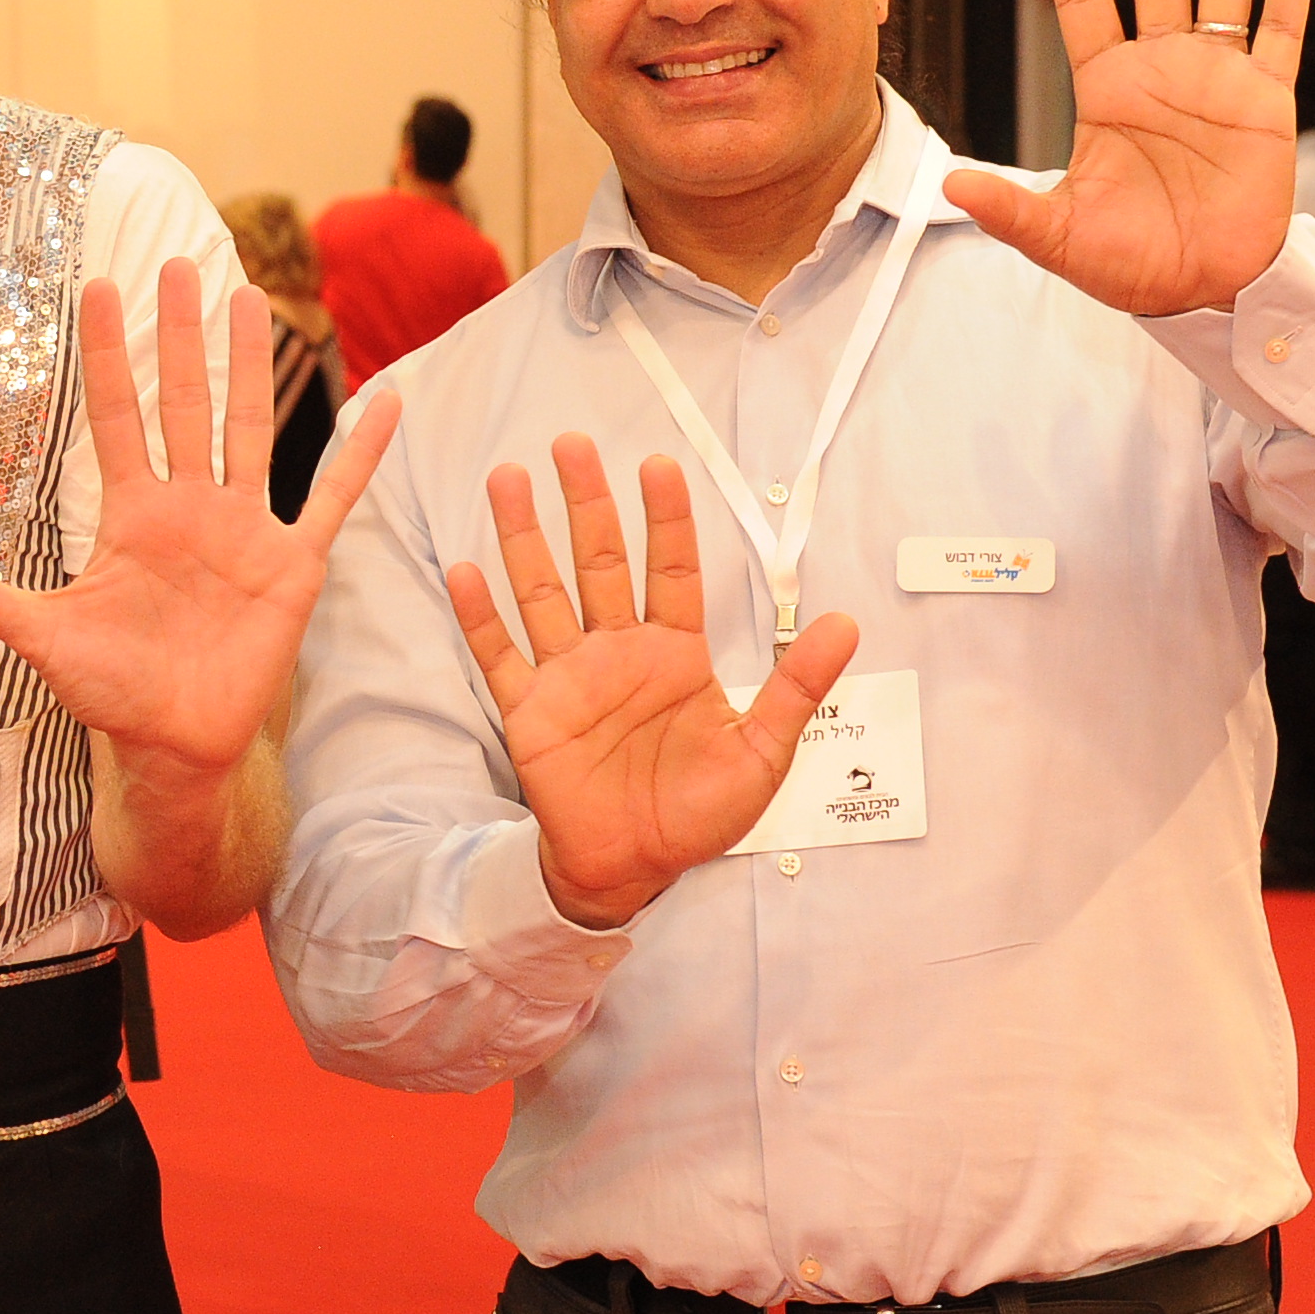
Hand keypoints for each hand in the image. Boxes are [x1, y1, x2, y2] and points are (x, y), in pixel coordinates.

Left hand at [0, 261, 399, 781]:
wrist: (173, 744)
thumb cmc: (111, 690)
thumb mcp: (44, 638)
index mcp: (132, 514)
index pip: (117, 417)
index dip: (108, 355)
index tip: (96, 288)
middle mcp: (189, 506)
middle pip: (184, 402)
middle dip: (180, 335)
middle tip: (177, 261)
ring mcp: (244, 528)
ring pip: (250, 428)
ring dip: (251, 365)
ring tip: (249, 297)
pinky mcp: (292, 564)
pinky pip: (333, 498)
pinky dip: (360, 454)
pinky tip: (384, 403)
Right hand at [448, 438, 859, 930]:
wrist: (635, 869)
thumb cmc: (697, 814)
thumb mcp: (763, 752)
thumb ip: (798, 686)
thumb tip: (848, 624)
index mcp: (674, 655)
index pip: (671, 570)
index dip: (665, 520)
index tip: (657, 466)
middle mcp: (617, 653)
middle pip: (597, 561)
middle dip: (585, 503)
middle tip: (570, 445)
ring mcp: (569, 678)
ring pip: (542, 591)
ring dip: (524, 537)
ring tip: (508, 481)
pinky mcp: (530, 712)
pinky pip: (501, 655)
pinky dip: (481, 616)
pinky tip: (466, 570)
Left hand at [944, 0, 1313, 317]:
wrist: (1202, 293)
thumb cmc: (1128, 266)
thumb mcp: (1058, 237)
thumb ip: (1011, 207)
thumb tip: (952, 184)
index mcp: (1107, 89)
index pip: (1085, 0)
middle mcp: (1161, 71)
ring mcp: (1216, 81)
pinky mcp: (1266, 103)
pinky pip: (1280, 32)